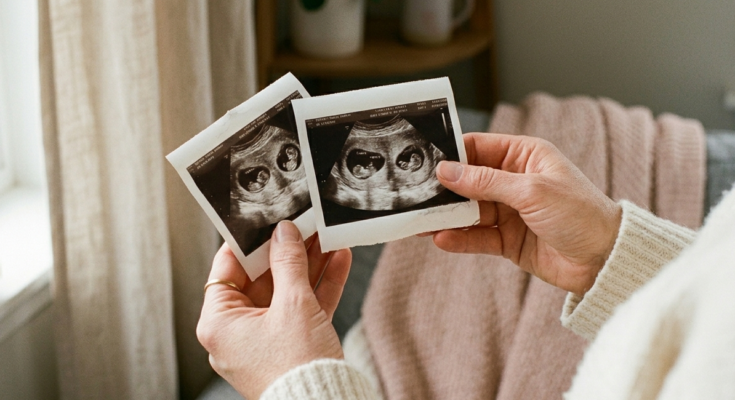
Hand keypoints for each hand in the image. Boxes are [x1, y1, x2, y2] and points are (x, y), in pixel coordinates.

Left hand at [196, 221, 351, 398]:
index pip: (227, 269)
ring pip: (287, 292)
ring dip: (309, 265)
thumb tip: (284, 233)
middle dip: (288, 251)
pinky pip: (302, 309)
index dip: (248, 242)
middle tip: (304, 226)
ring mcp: (266, 339)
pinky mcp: (291, 346)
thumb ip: (288, 262)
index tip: (266, 220)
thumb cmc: (295, 368)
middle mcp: (238, 332)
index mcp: (220, 323)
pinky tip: (338, 261)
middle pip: (262, 278)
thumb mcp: (293, 304)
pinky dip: (320, 287)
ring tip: (327, 237)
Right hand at [432, 133, 620, 295]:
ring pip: (468, 211)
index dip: (451, 153)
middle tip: (415, 195)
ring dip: (445, 216)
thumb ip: (486, 181)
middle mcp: (514, 181)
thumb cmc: (581, 215)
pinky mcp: (508, 239)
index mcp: (524, 156)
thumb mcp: (532, 191)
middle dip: (443, 189)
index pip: (478, 148)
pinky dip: (459, 238)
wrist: (605, 260)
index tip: (424, 160)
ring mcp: (509, 211)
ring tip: (420, 222)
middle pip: (467, 181)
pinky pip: (477, 236)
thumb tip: (448, 171)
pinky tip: (442, 239)